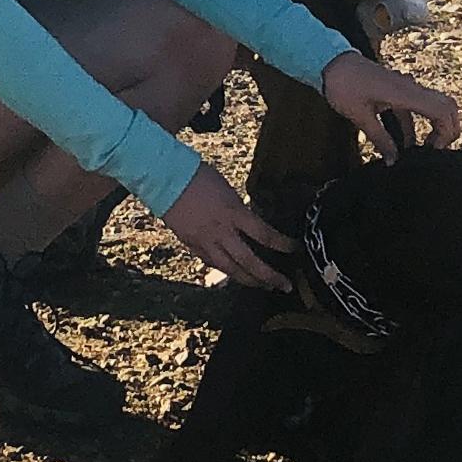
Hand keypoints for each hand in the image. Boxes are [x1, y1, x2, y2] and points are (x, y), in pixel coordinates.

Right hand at [161, 165, 294, 290]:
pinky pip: (214, 264)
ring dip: (250, 281)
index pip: (264, 234)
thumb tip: (251, 224)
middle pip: (250, 262)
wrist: (166, 178)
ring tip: (263, 286)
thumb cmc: (198, 176)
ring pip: (231, 270)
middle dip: (270, 276)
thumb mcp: (228, 190)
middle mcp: (221, 232)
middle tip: (285, 285)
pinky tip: (235, 274)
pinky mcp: (193, 246)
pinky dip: (227, 271)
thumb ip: (239, 210)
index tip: (295, 249)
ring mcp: (205, 242)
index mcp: (233, 212)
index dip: (282, 244)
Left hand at [321, 50, 460, 161]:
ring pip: (433, 106)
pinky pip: (415, 109)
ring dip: (433, 128)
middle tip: (435, 152)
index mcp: (405, 92)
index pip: (442, 110)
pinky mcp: (396, 91)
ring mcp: (404, 88)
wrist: (330, 62)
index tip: (432, 151)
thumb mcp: (359, 116)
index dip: (446, 132)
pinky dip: (415, 126)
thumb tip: (393, 162)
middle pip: (446, 106)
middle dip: (448, 130)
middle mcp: (410, 88)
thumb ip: (380, 139)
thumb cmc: (343, 85)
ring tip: (420, 154)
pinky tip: (405, 145)